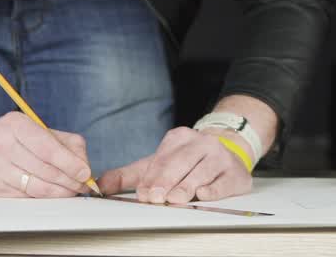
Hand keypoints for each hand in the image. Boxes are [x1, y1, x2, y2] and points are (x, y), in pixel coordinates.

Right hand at [0, 112, 94, 197]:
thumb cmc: (10, 137)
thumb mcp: (34, 128)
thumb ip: (63, 142)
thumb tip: (83, 164)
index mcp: (15, 124)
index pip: (47, 148)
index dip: (70, 163)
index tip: (85, 173)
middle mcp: (0, 145)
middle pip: (44, 169)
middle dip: (69, 180)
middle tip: (83, 185)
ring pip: (35, 187)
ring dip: (59, 192)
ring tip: (72, 191)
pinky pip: (24, 197)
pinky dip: (43, 198)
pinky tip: (52, 194)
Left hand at [97, 127, 251, 203]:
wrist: (226, 154)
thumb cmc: (187, 163)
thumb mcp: (157, 164)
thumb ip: (128, 175)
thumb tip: (100, 186)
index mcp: (179, 138)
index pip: (163, 158)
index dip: (152, 177)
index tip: (143, 193)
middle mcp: (201, 143)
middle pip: (182, 162)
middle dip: (168, 181)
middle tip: (157, 197)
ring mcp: (220, 157)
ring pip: (203, 171)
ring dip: (188, 186)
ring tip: (177, 198)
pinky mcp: (235, 173)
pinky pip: (223, 182)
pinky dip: (214, 189)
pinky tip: (204, 194)